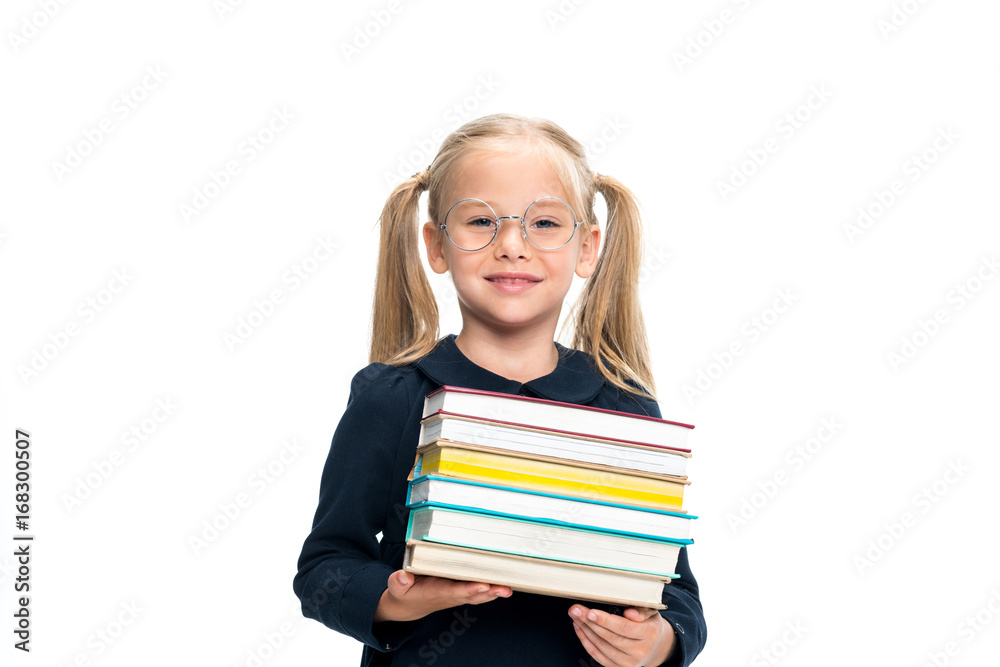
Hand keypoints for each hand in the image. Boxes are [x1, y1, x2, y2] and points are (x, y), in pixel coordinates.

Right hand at [373, 569, 511, 622]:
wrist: (408, 606)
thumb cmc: (404, 593)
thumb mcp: (396, 588)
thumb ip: (398, 582)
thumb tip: (403, 576)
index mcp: (435, 592)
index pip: (454, 591)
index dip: (469, 589)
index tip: (483, 586)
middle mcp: (450, 595)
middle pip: (472, 595)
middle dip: (489, 591)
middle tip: (505, 588)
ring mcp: (457, 595)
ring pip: (479, 595)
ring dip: (494, 592)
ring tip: (509, 588)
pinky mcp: (461, 592)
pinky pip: (479, 592)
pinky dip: (492, 589)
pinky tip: (505, 584)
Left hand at [568, 604, 675, 666]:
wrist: (656, 648)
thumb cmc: (650, 626)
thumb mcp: (651, 613)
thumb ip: (641, 611)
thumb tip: (630, 613)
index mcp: (649, 634)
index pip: (624, 628)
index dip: (605, 621)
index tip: (591, 612)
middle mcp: (639, 651)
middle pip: (609, 637)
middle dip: (589, 622)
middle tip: (576, 610)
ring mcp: (628, 663)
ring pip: (601, 646)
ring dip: (585, 630)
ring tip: (576, 616)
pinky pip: (597, 655)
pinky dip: (586, 641)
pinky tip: (580, 629)